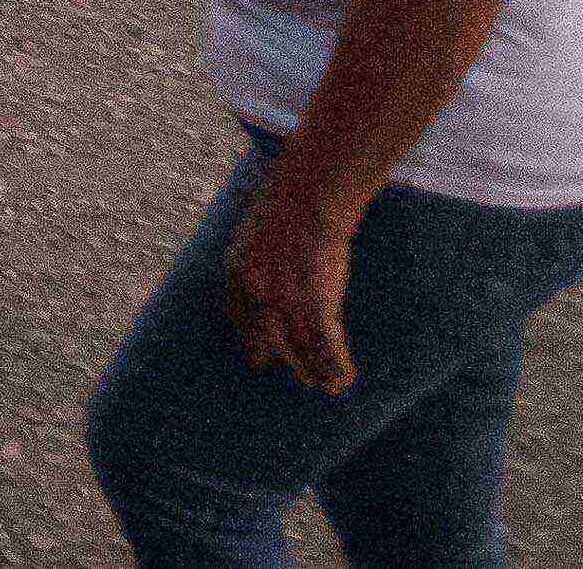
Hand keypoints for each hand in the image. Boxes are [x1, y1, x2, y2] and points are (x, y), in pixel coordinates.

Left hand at [223, 174, 360, 392]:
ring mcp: (285, 306)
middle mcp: (255, 296)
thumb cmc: (284, 199)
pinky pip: (327, 351)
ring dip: (316, 373)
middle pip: (266, 346)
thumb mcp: (254, 217)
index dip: (256, 337)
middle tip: (301, 371)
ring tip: (329, 384)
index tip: (265, 350)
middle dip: (284, 359)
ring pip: (299, 356)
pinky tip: (346, 377)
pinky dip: (338, 367)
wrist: (304, 198)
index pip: (240, 319)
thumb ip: (256, 230)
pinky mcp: (315, 311)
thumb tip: (253, 203)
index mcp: (236, 273)